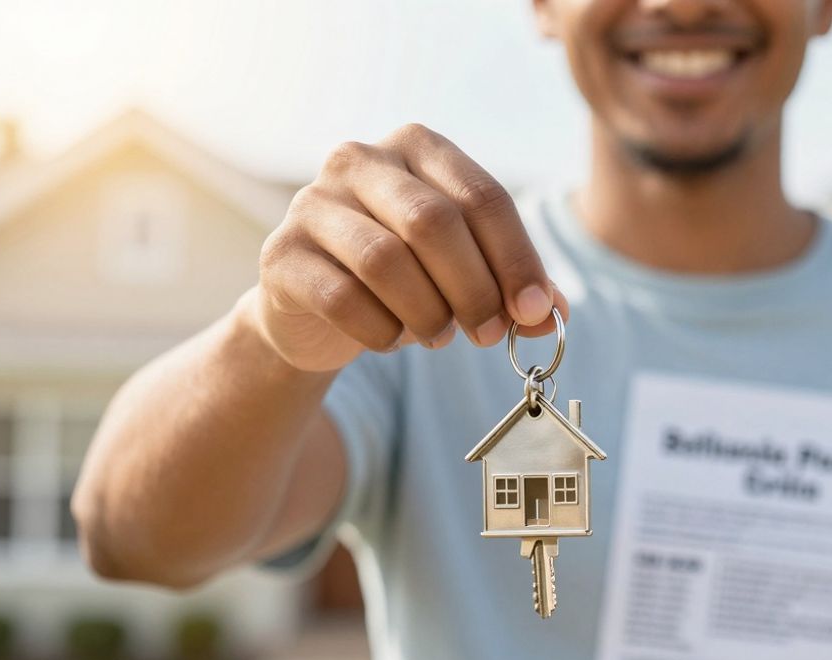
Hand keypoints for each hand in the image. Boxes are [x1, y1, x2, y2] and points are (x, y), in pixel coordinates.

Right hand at [252, 123, 568, 371]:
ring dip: (427, 312)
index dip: (516, 259)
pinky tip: (390, 340)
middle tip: (490, 335)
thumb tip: (552, 314)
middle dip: (474, 289)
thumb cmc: (406, 280)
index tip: (535, 313)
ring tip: (440, 337)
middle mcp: (360, 160)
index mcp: (418, 147)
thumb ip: (513, 289)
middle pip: (434, 223)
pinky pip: (340, 297)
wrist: (316, 311)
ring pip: (385, 260)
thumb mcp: (466, 274)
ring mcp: (312, 202)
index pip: (482, 196)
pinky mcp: (279, 253)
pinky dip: (378, 330)